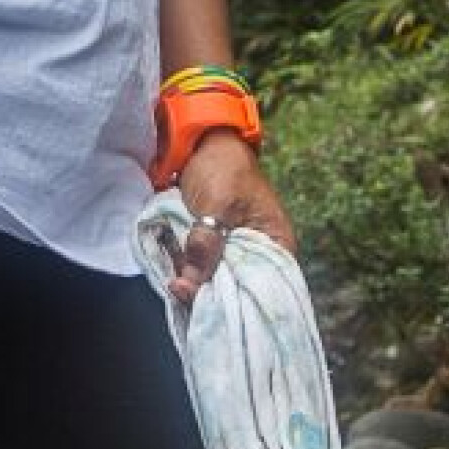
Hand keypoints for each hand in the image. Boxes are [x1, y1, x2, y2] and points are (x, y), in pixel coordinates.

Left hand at [164, 136, 298, 310]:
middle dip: (208, 292)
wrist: (201, 143)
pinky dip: (187, 270)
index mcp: (275, 244)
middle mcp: (258, 254)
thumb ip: (207, 243)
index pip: (264, 288)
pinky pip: (201, 268)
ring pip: (215, 280)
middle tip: (180, 290)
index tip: (205, 305)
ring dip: (194, 281)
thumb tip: (192, 284)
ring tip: (174, 281)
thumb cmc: (223, 168)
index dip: (237, 301)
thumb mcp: (217, 204)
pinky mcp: (213, 247)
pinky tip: (173, 272)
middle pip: (237, 289)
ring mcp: (234, 251)